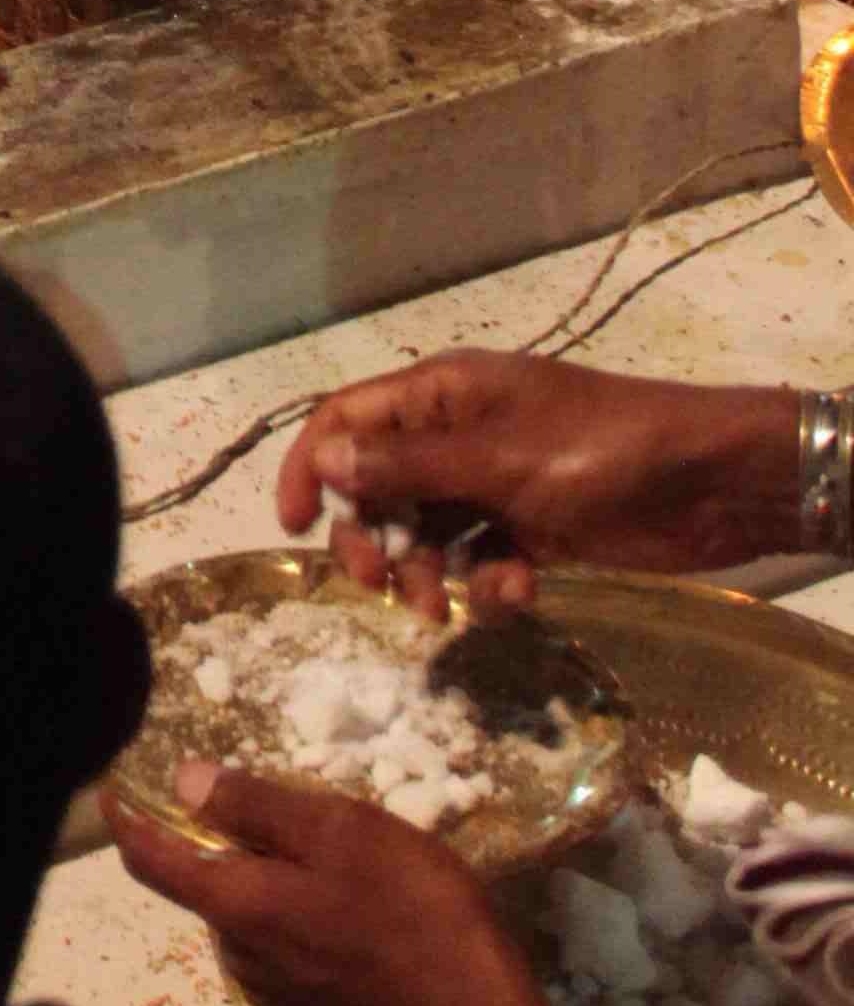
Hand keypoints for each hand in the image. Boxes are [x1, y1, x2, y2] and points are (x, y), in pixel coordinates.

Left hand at [114, 756, 523, 1005]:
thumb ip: (255, 807)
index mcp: (238, 906)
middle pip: (201, 883)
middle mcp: (244, 952)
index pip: (153, 863)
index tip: (110, 787)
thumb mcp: (337, 831)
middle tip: (259, 794)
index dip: (126, 822)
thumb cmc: (410, 908)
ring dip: (260, 868)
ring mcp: (282, 983)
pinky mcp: (318, 999)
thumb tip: (182, 782)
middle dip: (212, 837)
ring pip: (245, 908)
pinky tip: (343, 885)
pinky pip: (281, 934)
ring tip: (317, 835)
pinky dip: (290, 899)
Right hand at [276, 348, 803, 596]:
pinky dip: (487, 584)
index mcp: (443, 394)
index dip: (308, 467)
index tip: (292, 526)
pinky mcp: (536, 529)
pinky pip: (482, 559)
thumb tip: (321, 461)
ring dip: (425, 573)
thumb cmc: (601, 452)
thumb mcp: (498, 458)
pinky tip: (518, 594)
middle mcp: (460, 434)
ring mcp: (498, 483)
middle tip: (381, 586)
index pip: (346, 420)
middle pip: (380, 485)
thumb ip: (409, 465)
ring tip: (445, 611)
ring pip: (427, 531)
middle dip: (371, 536)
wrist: (712, 484)